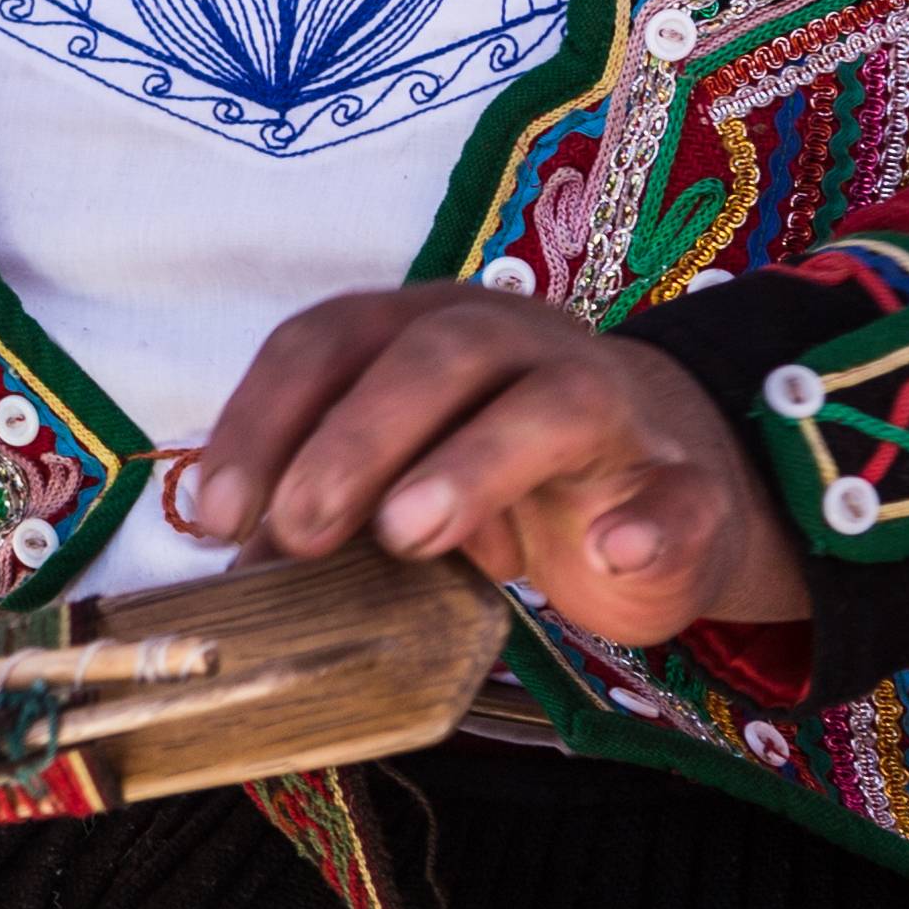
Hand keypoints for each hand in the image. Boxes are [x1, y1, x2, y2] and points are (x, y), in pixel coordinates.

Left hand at [183, 285, 807, 654]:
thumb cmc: (506, 480)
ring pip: (552, 401)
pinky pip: (678, 493)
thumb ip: (332, 514)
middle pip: (435, 354)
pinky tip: (613, 554)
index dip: (266, 415)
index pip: (330, 339)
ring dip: (473, 463)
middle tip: (301, 530)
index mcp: (426, 332)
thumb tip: (240, 575)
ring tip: (410, 535)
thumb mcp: (404, 486)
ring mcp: (612, 407)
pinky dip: (649, 522)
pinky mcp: (688, 483)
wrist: (673, 481)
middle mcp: (517, 343)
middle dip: (355, 437)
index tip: (220, 513)